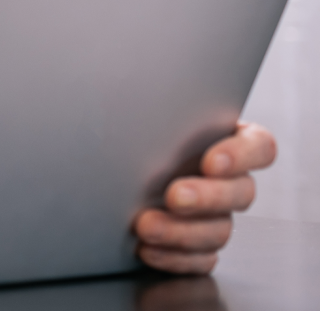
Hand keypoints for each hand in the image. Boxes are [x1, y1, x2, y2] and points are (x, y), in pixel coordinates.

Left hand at [133, 122, 274, 273]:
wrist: (111, 178)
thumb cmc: (130, 135)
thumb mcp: (143, 118)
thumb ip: (154, 115)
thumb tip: (133, 111)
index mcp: (225, 142)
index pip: (258, 146)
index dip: (241, 155)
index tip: (211, 161)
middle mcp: (228, 181)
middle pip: (241, 192)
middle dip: (207, 197)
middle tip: (175, 196)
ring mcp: (217, 216)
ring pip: (219, 230)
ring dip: (182, 231)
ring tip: (145, 226)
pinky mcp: (200, 247)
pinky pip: (201, 259)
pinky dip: (175, 257)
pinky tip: (147, 249)